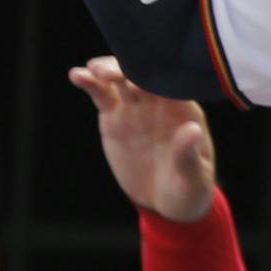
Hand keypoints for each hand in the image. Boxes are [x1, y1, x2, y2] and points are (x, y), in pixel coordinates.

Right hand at [68, 56, 216, 221]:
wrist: (164, 202)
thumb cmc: (188, 189)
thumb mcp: (193, 178)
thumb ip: (188, 154)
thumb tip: (191, 129)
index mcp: (183, 111)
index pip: (170, 84)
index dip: (154, 79)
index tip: (138, 84)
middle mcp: (158, 103)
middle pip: (142, 74)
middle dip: (127, 69)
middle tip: (109, 75)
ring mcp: (134, 108)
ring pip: (119, 78)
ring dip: (107, 69)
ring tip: (92, 72)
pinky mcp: (113, 117)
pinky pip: (101, 95)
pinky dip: (89, 83)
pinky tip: (77, 76)